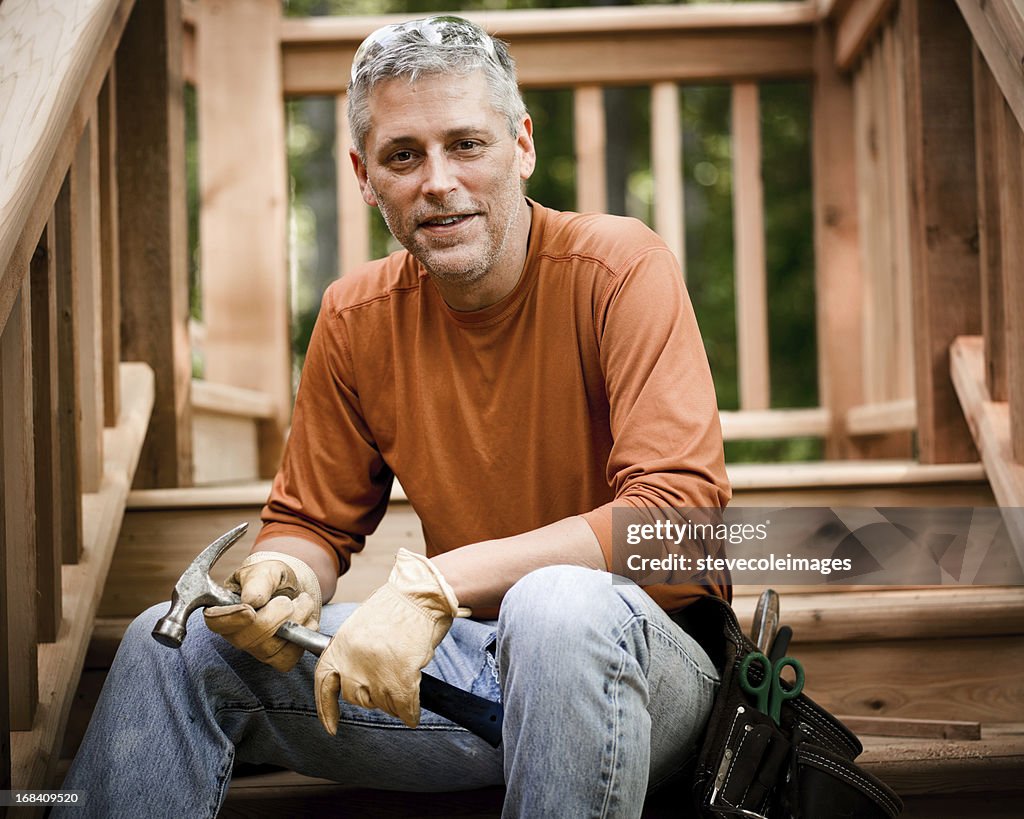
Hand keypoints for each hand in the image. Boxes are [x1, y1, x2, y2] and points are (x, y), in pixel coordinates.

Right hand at [205, 551, 321, 671]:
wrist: (295, 587)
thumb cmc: (273, 578)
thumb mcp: (265, 570)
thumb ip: (257, 582)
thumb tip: (251, 601)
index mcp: (223, 610)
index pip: (216, 622)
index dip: (232, 619)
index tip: (250, 609)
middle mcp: (235, 635)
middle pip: (250, 639)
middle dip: (277, 614)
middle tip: (288, 599)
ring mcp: (256, 650)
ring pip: (273, 648)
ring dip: (296, 620)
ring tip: (300, 602)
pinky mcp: (277, 659)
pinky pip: (290, 657)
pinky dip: (303, 636)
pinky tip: (304, 620)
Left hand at [314, 548, 466, 733]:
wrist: (420, 594)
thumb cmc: (396, 608)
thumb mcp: (361, 629)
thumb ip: (352, 655)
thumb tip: (353, 682)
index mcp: (340, 645)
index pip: (324, 683)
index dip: (326, 708)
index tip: (332, 727)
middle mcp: (353, 660)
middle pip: (358, 698)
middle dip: (374, 696)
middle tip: (390, 683)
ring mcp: (376, 669)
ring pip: (384, 704)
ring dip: (395, 701)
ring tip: (406, 683)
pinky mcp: (401, 675)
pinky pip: (405, 706)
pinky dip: (411, 712)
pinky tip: (413, 712)